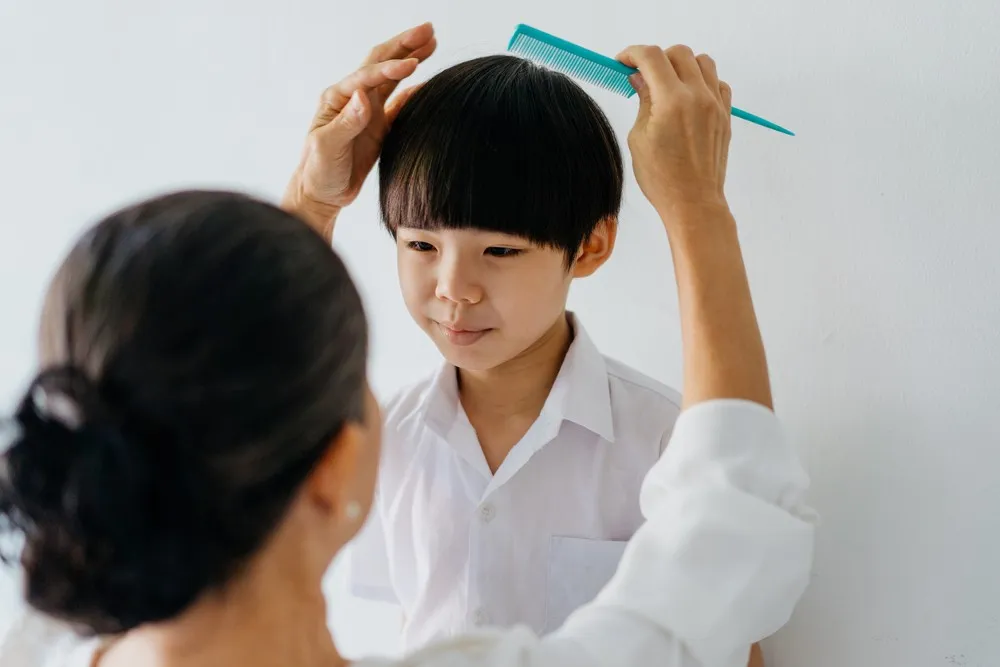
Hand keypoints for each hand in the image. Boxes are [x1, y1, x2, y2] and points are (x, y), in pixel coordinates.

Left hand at [283, 23, 435, 238]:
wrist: (320, 194)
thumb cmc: (317, 171)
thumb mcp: (327, 147)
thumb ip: (346, 122)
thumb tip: (363, 96)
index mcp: (338, 99)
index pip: (367, 75)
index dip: (390, 68)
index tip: (413, 63)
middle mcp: (353, 99)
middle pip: (381, 63)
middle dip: (404, 45)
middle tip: (428, 29)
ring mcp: (367, 112)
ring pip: (392, 79)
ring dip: (411, 59)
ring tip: (432, 42)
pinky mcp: (378, 128)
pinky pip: (398, 104)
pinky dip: (413, 91)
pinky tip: (426, 81)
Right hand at [616, 45, 732, 222]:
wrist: (693, 202)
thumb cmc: (662, 178)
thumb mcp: (639, 138)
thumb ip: (643, 100)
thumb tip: (640, 78)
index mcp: (672, 101)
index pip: (652, 57)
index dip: (632, 54)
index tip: (622, 62)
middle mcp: (698, 96)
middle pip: (678, 53)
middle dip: (656, 58)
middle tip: (642, 75)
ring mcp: (716, 105)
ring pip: (702, 62)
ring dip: (682, 65)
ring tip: (667, 84)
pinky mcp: (725, 116)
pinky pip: (718, 83)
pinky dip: (702, 81)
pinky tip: (688, 97)